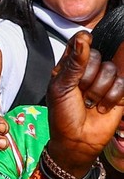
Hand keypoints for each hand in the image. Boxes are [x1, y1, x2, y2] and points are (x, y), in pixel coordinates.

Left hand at [46, 32, 123, 176]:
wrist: (77, 141)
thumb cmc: (63, 115)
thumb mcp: (62, 87)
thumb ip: (74, 62)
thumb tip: (84, 37)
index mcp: (70, 66)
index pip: (79, 42)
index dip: (83, 42)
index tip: (84, 44)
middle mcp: (89, 70)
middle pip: (97, 55)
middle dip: (88, 76)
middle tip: (80, 92)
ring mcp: (105, 81)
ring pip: (110, 69)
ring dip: (99, 89)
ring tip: (90, 103)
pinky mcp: (119, 92)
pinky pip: (122, 82)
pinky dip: (112, 96)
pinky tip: (102, 107)